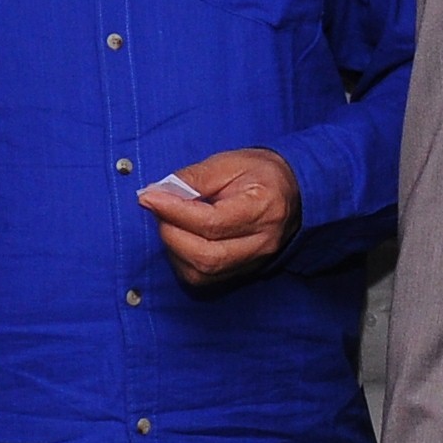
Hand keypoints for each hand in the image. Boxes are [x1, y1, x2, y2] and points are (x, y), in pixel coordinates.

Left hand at [140, 146, 300, 287]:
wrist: (293, 193)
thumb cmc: (261, 173)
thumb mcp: (229, 163)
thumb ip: (194, 177)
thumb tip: (156, 192)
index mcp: (263, 208)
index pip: (212, 222)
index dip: (174, 212)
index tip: (149, 197)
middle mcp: (262, 242)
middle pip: (207, 256)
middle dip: (172, 234)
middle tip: (159, 210)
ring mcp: (255, 261)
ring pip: (203, 273)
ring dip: (175, 250)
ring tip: (170, 222)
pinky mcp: (244, 272)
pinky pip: (205, 279)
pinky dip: (184, 262)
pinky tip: (181, 239)